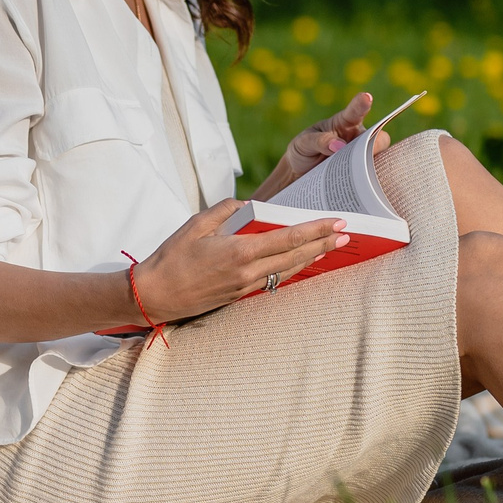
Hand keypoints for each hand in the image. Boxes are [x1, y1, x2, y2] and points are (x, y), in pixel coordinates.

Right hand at [129, 199, 347, 323]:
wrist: (155, 295)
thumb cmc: (171, 257)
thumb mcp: (196, 224)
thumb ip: (226, 210)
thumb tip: (249, 207)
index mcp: (239, 250)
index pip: (288, 238)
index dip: (316, 230)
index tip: (338, 223)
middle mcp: (248, 271)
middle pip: (296, 256)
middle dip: (324, 244)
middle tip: (347, 235)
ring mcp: (246, 286)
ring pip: (288, 270)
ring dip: (312, 258)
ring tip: (332, 247)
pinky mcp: (240, 295)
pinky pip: (274, 280)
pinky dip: (293, 269)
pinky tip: (302, 263)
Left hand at [252, 91, 388, 200]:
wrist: (299, 175)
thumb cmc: (304, 151)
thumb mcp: (304, 143)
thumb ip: (319, 141)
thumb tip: (339, 146)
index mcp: (344, 123)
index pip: (355, 112)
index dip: (361, 104)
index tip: (366, 97)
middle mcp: (358, 139)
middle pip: (379, 139)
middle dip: (375, 145)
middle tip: (367, 152)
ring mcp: (362, 158)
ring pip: (379, 161)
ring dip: (372, 167)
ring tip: (357, 175)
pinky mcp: (362, 176)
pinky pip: (372, 178)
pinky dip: (369, 183)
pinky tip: (364, 191)